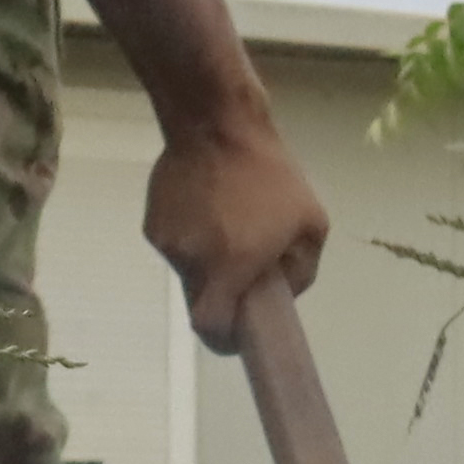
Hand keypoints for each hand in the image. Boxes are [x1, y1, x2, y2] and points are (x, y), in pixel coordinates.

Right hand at [147, 123, 334, 350]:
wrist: (216, 123)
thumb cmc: (273, 175)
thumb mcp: (312, 223)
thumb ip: (302, 270)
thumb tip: (282, 293)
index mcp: (229, 266)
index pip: (211, 328)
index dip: (225, 339)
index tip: (240, 333)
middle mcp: (191, 260)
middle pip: (202, 300)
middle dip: (223, 293)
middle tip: (244, 267)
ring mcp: (166, 242)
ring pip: (190, 270)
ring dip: (209, 259)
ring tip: (228, 222)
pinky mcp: (152, 223)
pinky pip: (177, 245)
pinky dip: (193, 237)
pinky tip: (208, 206)